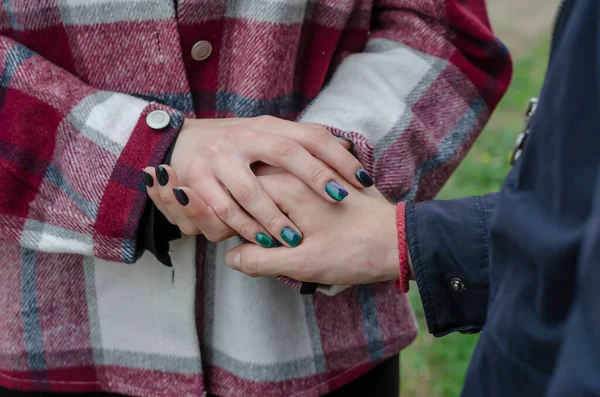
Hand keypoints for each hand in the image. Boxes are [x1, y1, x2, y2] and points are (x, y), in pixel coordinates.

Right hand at [144, 116, 371, 247]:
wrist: (174, 140)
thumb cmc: (231, 144)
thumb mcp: (263, 134)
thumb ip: (297, 141)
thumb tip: (345, 145)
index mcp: (265, 127)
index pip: (310, 135)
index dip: (337, 155)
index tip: (362, 177)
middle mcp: (243, 137)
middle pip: (285, 152)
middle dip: (315, 176)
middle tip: (338, 199)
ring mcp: (219, 158)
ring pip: (251, 191)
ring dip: (273, 217)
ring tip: (294, 239)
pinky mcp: (197, 180)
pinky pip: (223, 210)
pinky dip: (243, 229)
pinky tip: (260, 242)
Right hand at [223, 172, 399, 285]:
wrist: (402, 241)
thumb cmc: (354, 252)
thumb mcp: (303, 264)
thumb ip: (261, 260)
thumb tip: (231, 258)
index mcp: (287, 186)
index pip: (242, 194)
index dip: (234, 220)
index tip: (232, 240)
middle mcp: (298, 172)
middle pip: (256, 184)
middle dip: (248, 211)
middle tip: (249, 240)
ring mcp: (314, 173)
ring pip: (274, 183)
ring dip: (265, 206)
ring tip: (267, 234)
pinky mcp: (327, 181)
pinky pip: (295, 185)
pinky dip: (284, 202)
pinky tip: (288, 225)